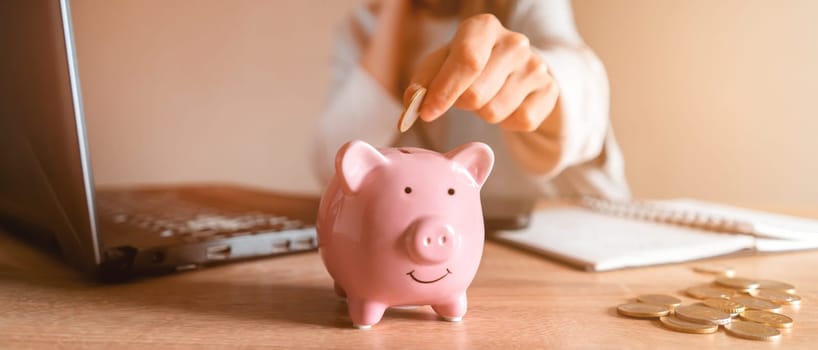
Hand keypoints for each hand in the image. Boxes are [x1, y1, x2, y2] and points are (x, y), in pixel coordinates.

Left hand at [404, 14, 558, 131]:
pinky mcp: (549, 91)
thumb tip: (413, 103)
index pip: (466, 61)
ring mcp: (536, 66)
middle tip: (465, 96)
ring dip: (483, 114)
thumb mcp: (443, 65)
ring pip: (495, 112)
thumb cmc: (471, 66)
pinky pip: (520, 122)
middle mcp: (514, 42)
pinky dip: (507, 123)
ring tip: (488, 97)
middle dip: (462, 104)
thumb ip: (423, 82)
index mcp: (484, 28)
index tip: (427, 113)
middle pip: (476, 94)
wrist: (517, 69)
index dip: (444, 92)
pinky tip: (508, 105)